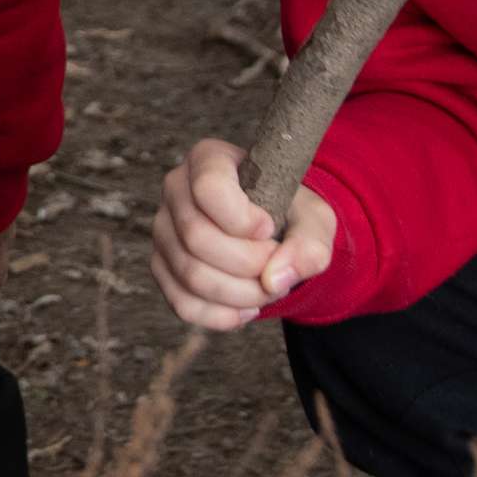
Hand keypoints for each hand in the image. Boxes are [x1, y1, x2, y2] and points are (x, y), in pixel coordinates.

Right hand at [150, 138, 337, 331]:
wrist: (276, 235)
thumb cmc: (291, 216)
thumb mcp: (315, 220)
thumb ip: (309, 245)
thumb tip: (274, 279)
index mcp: (208, 160)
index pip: (208, 189)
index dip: (242, 220)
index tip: (269, 229)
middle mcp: (176, 189)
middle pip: (196, 237)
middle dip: (247, 264)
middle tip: (276, 266)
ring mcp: (163, 230)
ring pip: (190, 274)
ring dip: (240, 294)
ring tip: (268, 289)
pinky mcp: (162, 266)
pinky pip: (183, 304)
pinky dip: (221, 316)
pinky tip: (247, 309)